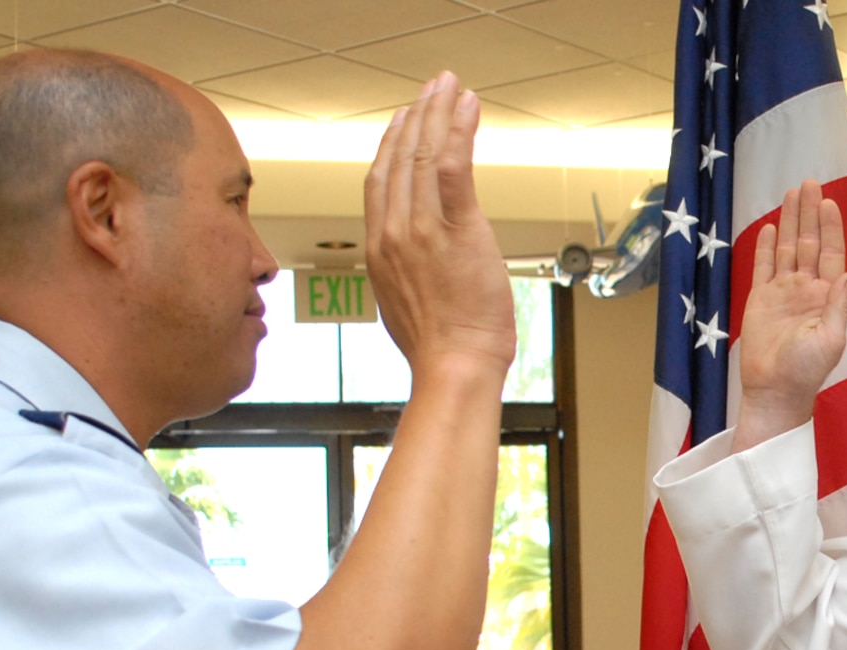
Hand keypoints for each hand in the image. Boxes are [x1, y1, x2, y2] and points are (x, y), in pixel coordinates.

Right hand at [364, 72, 515, 379]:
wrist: (453, 366)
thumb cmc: (439, 348)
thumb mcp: (403, 305)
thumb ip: (403, 273)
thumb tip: (414, 267)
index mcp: (379, 249)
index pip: (378, 181)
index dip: (390, 145)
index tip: (403, 121)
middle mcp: (393, 232)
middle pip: (398, 158)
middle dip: (415, 116)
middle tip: (430, 89)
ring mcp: (422, 229)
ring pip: (422, 153)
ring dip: (437, 112)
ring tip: (449, 87)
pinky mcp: (456, 229)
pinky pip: (452, 166)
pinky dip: (459, 130)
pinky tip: (468, 107)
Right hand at [733, 180, 846, 451]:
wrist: (775, 390)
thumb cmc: (806, 371)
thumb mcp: (832, 340)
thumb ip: (838, 305)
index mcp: (826, 297)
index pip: (831, 254)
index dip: (831, 227)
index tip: (829, 201)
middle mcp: (806, 290)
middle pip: (810, 243)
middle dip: (810, 213)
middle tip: (809, 183)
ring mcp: (783, 294)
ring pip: (788, 249)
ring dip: (792, 222)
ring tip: (792, 193)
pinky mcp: (760, 301)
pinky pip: (764, 267)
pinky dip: (768, 247)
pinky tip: (772, 228)